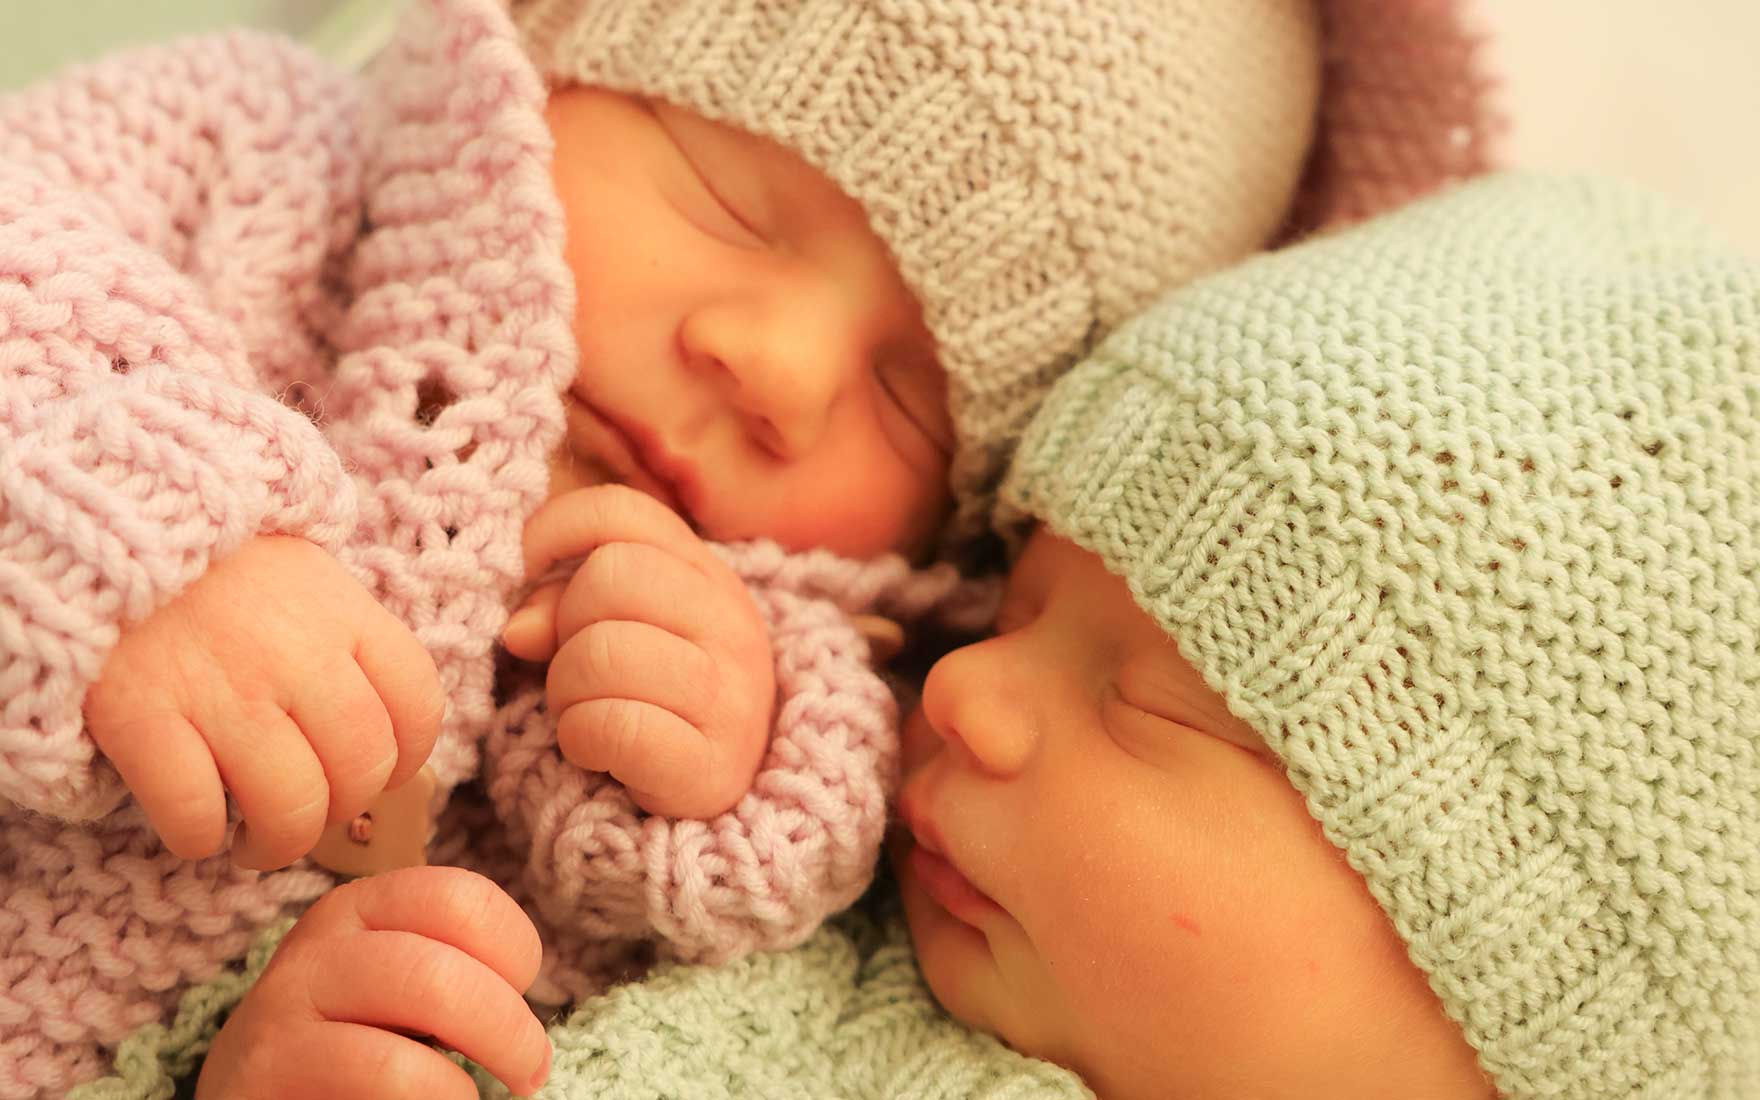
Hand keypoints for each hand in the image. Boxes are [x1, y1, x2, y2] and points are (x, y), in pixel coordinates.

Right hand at [85, 535, 443, 869]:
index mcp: (341, 611)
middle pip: (362, 768)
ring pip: (291, 807)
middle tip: (310, 815)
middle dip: (343, 811)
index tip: (380, 777)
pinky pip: (194, 813)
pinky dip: (199, 838)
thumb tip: (384, 733)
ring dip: (279, 844)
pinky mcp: (139, 715)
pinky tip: (196, 827)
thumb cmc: (212, 569)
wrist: (96, 530)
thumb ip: (348, 640)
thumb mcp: (303, 577)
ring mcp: (218, 684)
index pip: (418, 705)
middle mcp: (293, 650)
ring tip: (256, 841)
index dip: (408, 759)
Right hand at [196, 867, 550, 1099]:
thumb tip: (527, 1013)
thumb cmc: (343, 1052)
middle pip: (443, 967)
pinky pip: (381, 1073)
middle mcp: (320, 945)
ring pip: (412, 1011)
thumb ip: (448, 972)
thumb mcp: (394, 993)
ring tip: (476, 1099)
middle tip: (528, 1071)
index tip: (522, 997)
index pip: (461, 897)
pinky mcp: (268, 1066)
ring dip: (471, 1069)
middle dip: (507, 1026)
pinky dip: (431, 1098)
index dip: (514, 950)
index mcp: (362, 909)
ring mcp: (284, 1004)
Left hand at [501, 485, 774, 817]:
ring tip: (585, 711)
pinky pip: (610, 727)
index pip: (622, 513)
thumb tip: (519, 628)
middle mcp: (732, 622)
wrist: (707, 804)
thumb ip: (560, 603)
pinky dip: (581, 741)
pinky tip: (597, 752)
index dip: (555, 533)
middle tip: (572, 668)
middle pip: (609, 576)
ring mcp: (732, 693)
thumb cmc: (647, 701)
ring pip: (602, 652)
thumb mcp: (610, 632)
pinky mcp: (714, 764)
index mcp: (708, 574)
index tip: (528, 575)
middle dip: (564, 627)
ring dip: (566, 690)